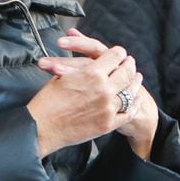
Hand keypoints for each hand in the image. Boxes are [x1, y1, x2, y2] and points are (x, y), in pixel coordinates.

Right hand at [29, 29, 157, 157]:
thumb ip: (80, 68)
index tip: (119, 53)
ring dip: (135, 83)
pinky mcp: (108, 124)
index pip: (115, 56)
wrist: (42, 127)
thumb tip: (89, 64)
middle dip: (129, 65)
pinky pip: (128, 112)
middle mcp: (104, 90)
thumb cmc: (47, 102)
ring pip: (131, 92)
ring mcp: (108, 108)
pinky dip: (134, 104)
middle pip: (126, 72)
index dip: (118, 53)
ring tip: (136, 79)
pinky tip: (135, 100)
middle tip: (130, 63)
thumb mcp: (63, 76)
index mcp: (92, 73)